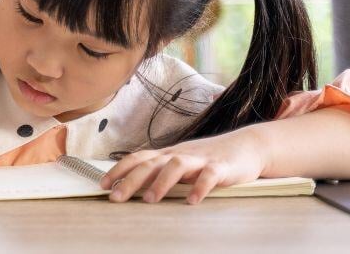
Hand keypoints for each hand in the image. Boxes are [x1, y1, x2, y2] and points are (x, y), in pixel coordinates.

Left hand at [99, 129, 266, 203]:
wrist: (247, 146)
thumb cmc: (209, 158)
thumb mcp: (182, 163)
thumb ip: (161, 171)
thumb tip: (133, 183)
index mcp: (168, 154)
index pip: (138, 158)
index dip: (118, 170)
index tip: (102, 185)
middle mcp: (180, 154)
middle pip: (151, 163)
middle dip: (130, 180)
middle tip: (116, 197)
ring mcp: (200, 159)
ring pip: (176, 166)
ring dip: (161, 182)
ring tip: (150, 200)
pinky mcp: (221, 167)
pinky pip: (208, 176)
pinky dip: (199, 188)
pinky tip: (192, 202)